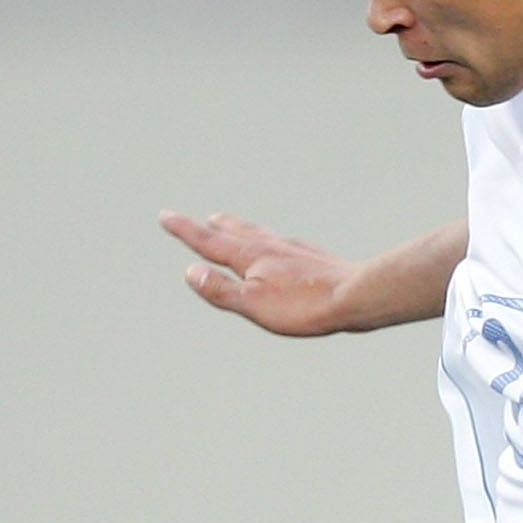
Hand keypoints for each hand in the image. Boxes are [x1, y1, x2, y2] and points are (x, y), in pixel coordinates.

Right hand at [164, 210, 357, 336]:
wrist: (356, 295)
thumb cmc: (305, 306)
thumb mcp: (253, 304)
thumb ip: (220, 289)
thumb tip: (189, 272)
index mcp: (250, 257)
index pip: (209, 242)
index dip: (185, 230)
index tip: (166, 216)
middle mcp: (270, 246)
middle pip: (234, 232)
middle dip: (213, 227)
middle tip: (199, 219)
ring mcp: (293, 249)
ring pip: (259, 233)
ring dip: (240, 227)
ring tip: (230, 222)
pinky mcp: (314, 257)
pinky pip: (284, 242)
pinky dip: (271, 239)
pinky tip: (281, 245)